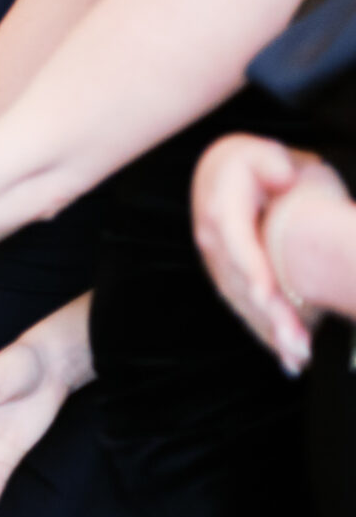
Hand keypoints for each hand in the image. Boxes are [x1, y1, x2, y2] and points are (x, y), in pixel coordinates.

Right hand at [191, 133, 333, 371]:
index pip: (238, 247)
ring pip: (245, 307)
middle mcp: (215, 246)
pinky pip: (248, 313)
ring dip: (272, 335)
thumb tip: (282, 177)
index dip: (253, 272)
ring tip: (300, 357)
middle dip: (270, 317)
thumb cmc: (252, 165)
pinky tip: (290, 363)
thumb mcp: (262, 153)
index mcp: (221, 213)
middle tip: (299, 343)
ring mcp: (220, 268)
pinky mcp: (230, 283)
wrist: (221, 175)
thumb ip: (270, 161)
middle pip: (242, 286)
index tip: (268, 296)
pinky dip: (269, 337)